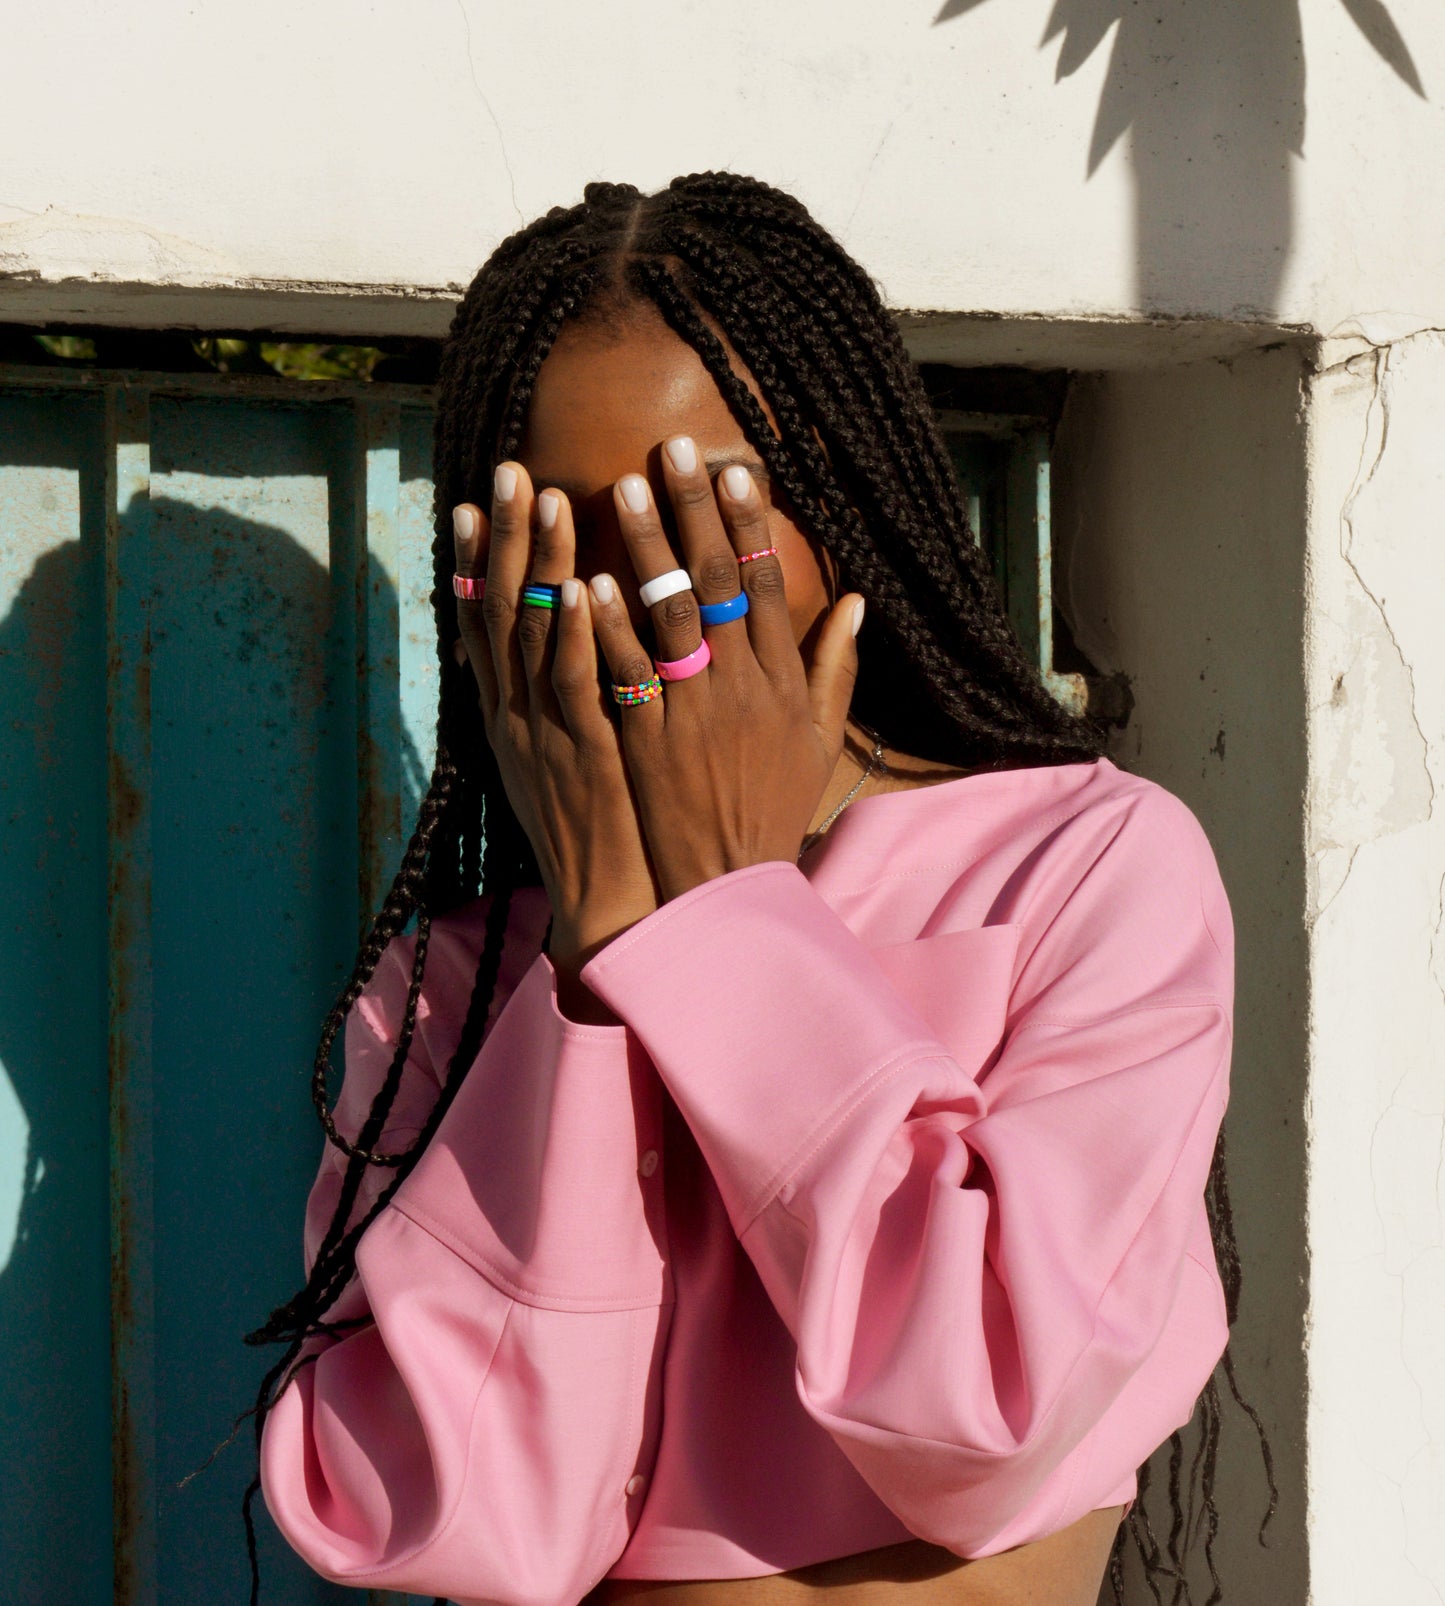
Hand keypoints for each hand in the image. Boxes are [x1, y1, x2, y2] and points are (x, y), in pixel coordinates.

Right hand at [452, 463, 659, 982]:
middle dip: (505, 537)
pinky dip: (573, 634)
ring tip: (546, 496)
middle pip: (501, 612)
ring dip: (539, 564)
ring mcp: (543, 734)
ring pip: (534, 636)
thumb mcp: (557, 761)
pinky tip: (581, 586)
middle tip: (507, 468)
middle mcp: (513, 718)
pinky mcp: (583, 756)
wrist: (601, 906)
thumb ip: (554, 701)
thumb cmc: (591, 831)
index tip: (476, 501)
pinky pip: (575, 686)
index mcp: (507, 717)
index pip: (485, 625)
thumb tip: (556, 655)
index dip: (479, 562)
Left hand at [586, 438, 863, 902]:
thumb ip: (836, 668)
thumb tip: (858, 601)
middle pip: (717, 582)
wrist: (732, 882)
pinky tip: (588, 582)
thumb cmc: (774, 807)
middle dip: (694, 510)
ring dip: (645, 548)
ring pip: (669, 615)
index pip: (767, 584)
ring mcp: (694, 712)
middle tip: (670, 449)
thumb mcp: (821, 740)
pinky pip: (628, 674)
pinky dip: (610, 627)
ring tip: (618, 489)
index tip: (733, 468)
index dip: (748, 524)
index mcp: (784, 682)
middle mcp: (743, 687)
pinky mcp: (649, 741)